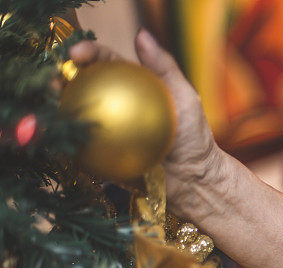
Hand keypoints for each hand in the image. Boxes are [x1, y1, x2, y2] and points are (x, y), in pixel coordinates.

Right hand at [69, 29, 223, 220]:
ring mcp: (106, 131)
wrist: (195, 180)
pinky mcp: (102, 156)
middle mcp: (115, 106)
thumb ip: (164, 67)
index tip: (76, 53)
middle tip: (53, 80)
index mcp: (132, 86)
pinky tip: (59, 135)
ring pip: (75, 114)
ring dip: (57, 107)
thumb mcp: (185, 98)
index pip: (104, 63)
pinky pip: (79, 146)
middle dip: (60, 77)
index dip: (87, 53)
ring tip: (49, 105)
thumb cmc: (195, 138)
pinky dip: (68, 140)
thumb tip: (141, 34)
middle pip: (81, 85)